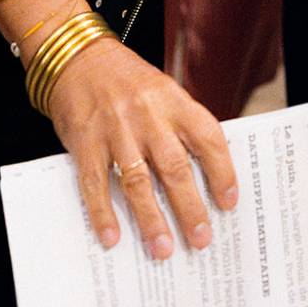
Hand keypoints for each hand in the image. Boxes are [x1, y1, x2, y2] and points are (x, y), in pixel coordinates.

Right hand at [47, 37, 237, 257]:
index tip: (229, 203)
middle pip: (174, 166)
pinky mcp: (86, 141)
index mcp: (172, 100)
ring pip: (137, 180)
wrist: (78, 57)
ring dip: (151, 218)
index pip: (207, 136)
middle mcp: (147, 113)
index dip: (222, 171)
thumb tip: (205, 176)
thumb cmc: (127, 81)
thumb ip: (180, 126)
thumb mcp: (162, 91)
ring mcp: (115, 128)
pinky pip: (96, 182)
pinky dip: (103, 212)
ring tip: (162, 248)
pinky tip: (112, 236)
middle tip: (200, 239)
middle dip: (190, 207)